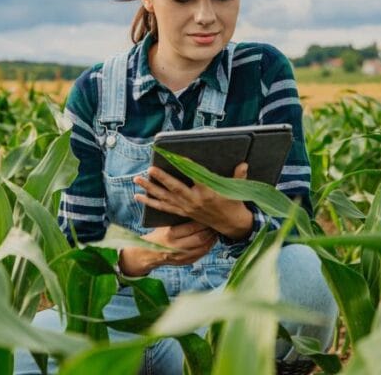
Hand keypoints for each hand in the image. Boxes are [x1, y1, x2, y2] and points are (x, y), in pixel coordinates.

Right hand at [118, 222, 217, 276]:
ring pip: (203, 247)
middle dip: (210, 231)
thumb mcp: (163, 224)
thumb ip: (177, 217)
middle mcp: (176, 246)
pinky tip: (211, 240)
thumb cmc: (158, 234)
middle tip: (215, 223)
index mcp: (169, 234)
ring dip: (212, 239)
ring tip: (216, 231)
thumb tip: (193, 207)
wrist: (149, 252)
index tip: (209, 215)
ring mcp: (181, 256)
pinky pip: (201, 254)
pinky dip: (209, 247)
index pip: (191, 227)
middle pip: (200, 238)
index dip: (203, 221)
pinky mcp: (185, 262)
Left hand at [132, 163, 253, 240]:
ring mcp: (186, 208)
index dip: (185, 165)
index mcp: (207, 193)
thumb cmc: (233, 203)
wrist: (231, 225)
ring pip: (165, 198)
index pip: (194, 176)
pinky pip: (163, 208)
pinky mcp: (182, 213)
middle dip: (161, 178)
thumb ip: (238, 176)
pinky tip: (139, 197)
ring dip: (150, 189)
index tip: (176, 156)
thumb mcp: (236, 189)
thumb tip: (243, 163)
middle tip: (149, 169)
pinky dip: (151, 203)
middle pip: (174, 188)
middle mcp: (194, 201)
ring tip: (137, 180)